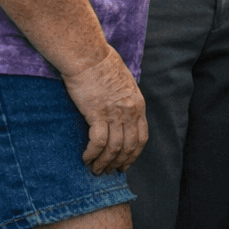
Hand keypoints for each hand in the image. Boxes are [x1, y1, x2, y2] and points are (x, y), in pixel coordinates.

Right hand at [61, 48, 146, 174]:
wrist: (89, 57)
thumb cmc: (102, 66)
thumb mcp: (124, 83)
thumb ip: (125, 100)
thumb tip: (120, 112)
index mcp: (138, 104)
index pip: (141, 137)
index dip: (134, 154)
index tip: (125, 164)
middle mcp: (130, 111)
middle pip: (129, 146)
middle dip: (120, 163)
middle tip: (108, 172)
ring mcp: (115, 113)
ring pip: (114, 147)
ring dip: (104, 162)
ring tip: (95, 170)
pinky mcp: (97, 113)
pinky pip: (98, 142)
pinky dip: (93, 154)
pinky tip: (86, 158)